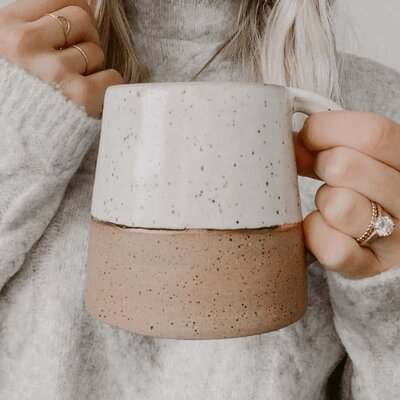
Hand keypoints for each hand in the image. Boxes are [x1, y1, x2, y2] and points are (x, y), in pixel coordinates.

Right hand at [0, 0, 123, 117]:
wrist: (12, 143)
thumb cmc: (18, 97)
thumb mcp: (9, 52)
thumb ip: (33, 29)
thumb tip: (81, 10)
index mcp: (6, 28)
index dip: (75, 18)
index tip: (72, 35)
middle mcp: (26, 44)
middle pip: (82, 20)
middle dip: (85, 39)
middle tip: (75, 62)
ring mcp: (53, 70)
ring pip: (96, 51)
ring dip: (92, 68)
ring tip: (72, 85)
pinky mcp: (78, 96)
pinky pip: (112, 78)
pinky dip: (106, 87)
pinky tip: (89, 97)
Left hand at [294, 111, 399, 278]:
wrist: (381, 235)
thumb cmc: (364, 187)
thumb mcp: (358, 156)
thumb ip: (327, 144)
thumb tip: (290, 140)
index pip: (371, 132)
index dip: (326, 129)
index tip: (308, 136)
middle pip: (345, 166)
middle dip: (322, 165)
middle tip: (325, 172)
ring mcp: (397, 236)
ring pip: (338, 206)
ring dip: (323, 202)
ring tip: (332, 204)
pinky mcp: (375, 266)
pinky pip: (334, 249)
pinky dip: (318, 236)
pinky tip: (325, 229)